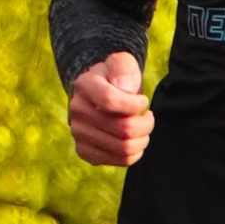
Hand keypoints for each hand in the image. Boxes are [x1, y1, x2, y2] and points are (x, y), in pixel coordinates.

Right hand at [70, 50, 152, 167]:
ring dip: (143, 139)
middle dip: (146, 124)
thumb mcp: (122, 63)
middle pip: (123, 129)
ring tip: (143, 128)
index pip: (110, 101)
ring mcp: (78, 133)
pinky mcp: (84, 151)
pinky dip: (135, 153)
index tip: (143, 101)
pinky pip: (120, 160)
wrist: (103, 96)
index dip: (135, 104)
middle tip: (148, 117)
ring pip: (124, 148)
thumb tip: (124, 89)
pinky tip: (135, 140)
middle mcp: (76, 110)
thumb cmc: (117, 79)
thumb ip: (123, 67)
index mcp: (84, 85)